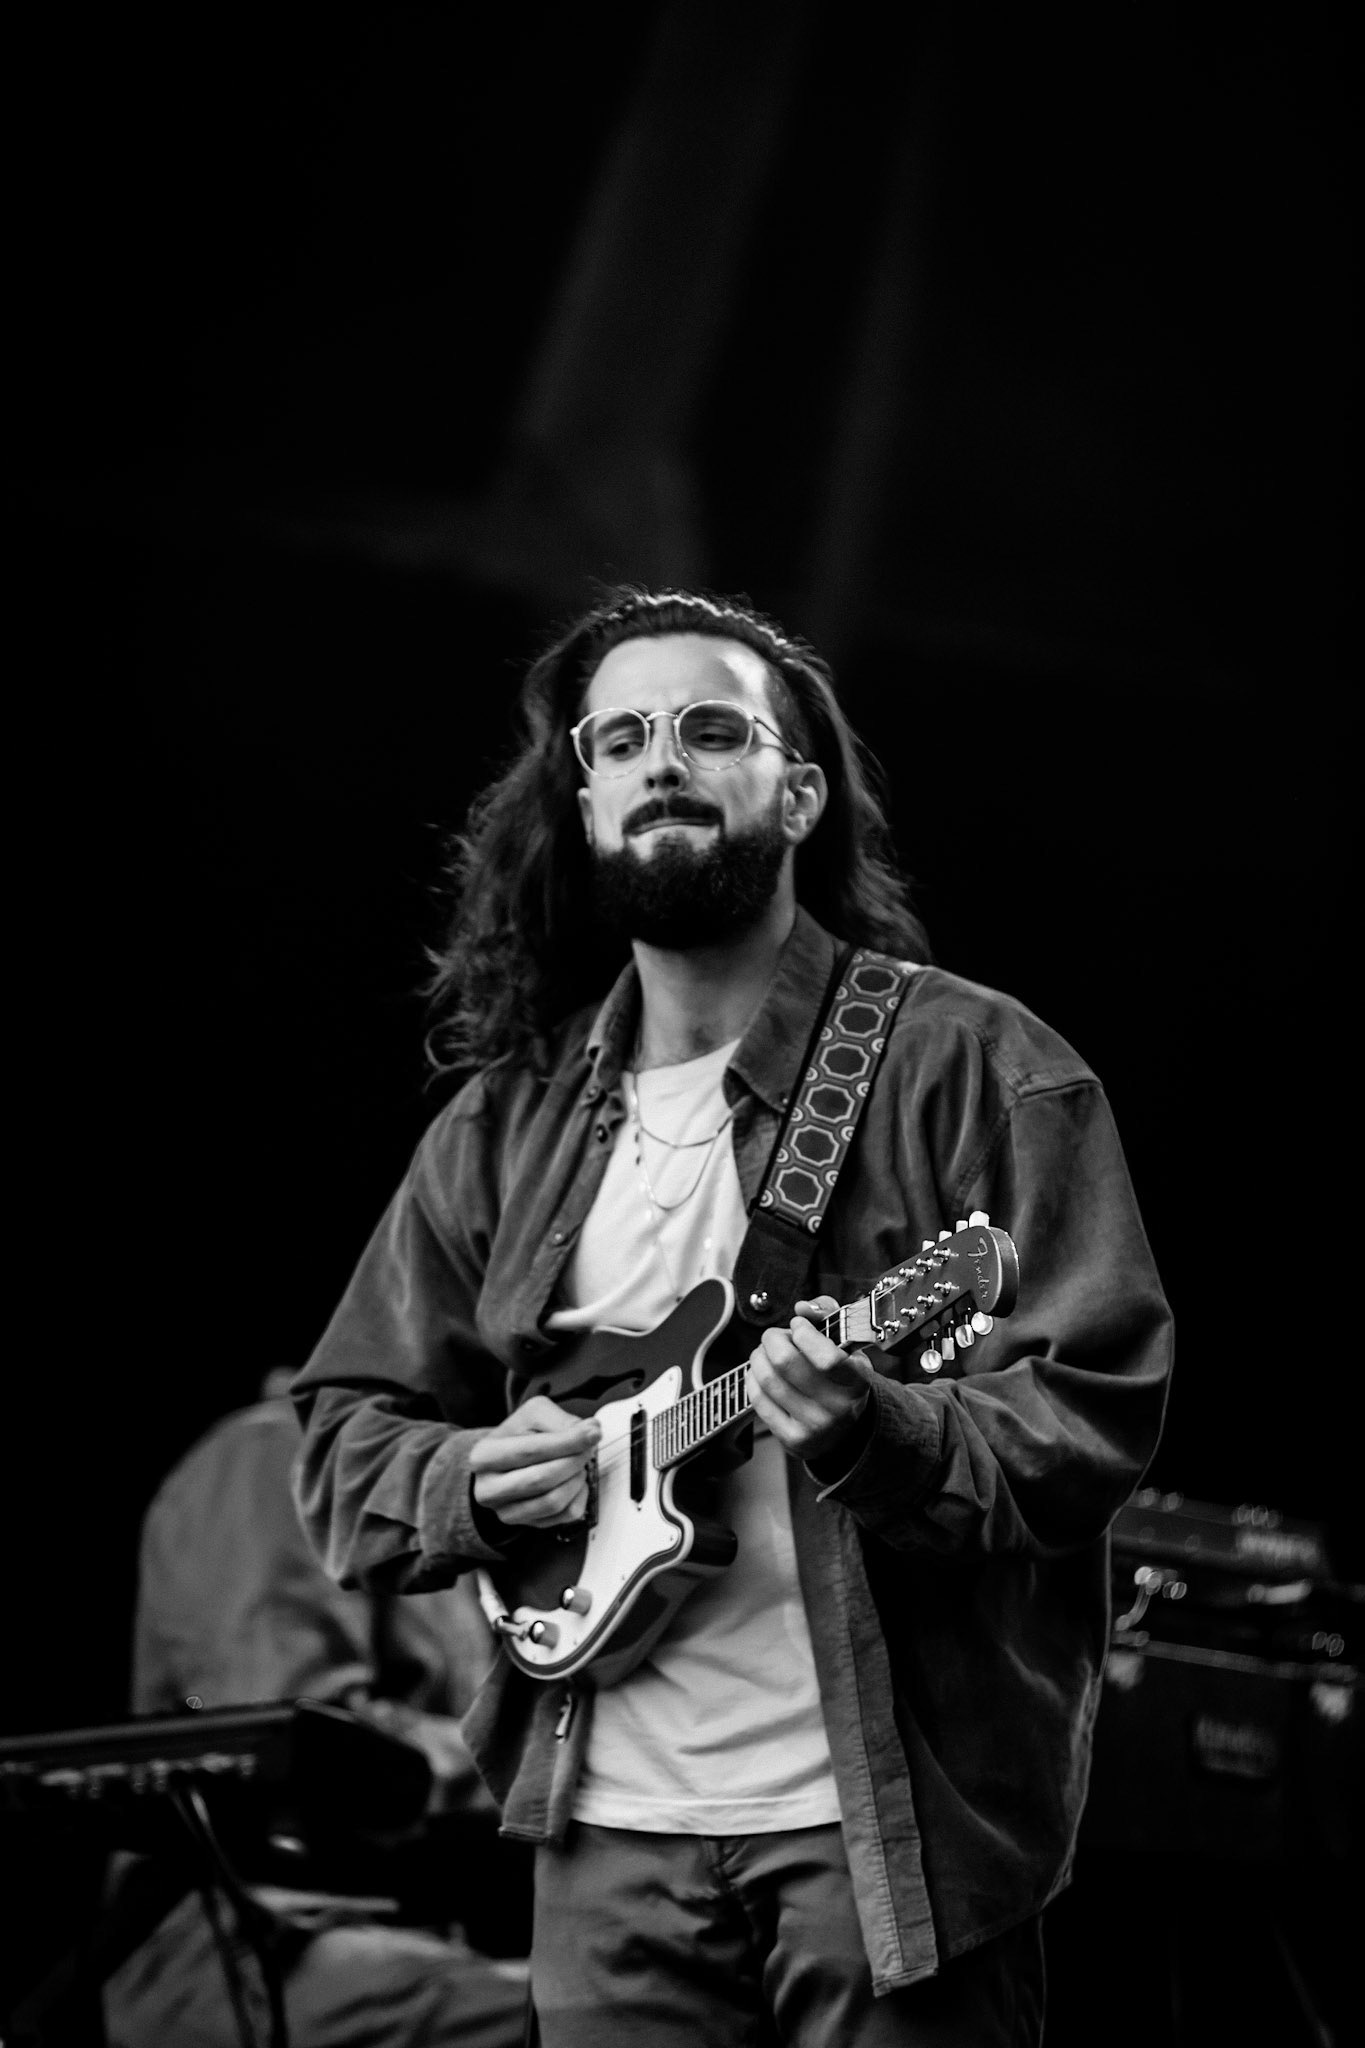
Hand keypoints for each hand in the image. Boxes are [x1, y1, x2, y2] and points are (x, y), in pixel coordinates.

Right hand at [469, 1395, 600, 1529]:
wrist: (506, 1459)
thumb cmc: (519, 1435)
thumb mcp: (534, 1414)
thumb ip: (560, 1420)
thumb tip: (590, 1431)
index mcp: (484, 1456)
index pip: (530, 1451)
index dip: (566, 1442)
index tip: (593, 1433)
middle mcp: (488, 1489)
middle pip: (541, 1479)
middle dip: (574, 1461)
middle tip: (589, 1447)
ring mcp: (505, 1512)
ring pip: (553, 1501)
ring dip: (577, 1479)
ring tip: (580, 1463)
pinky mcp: (526, 1524)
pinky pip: (563, 1516)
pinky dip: (579, 1496)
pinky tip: (575, 1480)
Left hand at [746, 1296, 873, 1462]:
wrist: (846, 1429)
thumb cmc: (842, 1378)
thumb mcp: (847, 1346)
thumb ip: (828, 1316)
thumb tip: (802, 1308)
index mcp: (856, 1381)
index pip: (826, 1358)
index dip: (803, 1333)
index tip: (798, 1326)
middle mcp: (837, 1407)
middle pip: (785, 1362)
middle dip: (772, 1339)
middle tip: (776, 1337)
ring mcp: (813, 1426)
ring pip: (767, 1378)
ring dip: (759, 1356)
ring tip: (767, 1353)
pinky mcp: (791, 1438)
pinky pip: (758, 1399)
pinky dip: (753, 1378)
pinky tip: (762, 1373)